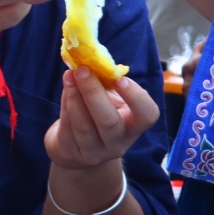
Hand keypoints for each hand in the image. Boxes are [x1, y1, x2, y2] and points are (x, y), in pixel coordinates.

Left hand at [45, 69, 160, 173]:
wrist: (77, 147)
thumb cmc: (99, 114)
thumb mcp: (110, 101)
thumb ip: (106, 84)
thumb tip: (91, 61)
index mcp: (134, 126)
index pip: (147, 116)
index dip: (136, 97)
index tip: (120, 79)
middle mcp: (118, 143)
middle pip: (108, 122)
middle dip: (94, 93)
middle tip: (83, 70)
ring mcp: (95, 152)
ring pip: (84, 126)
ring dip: (75, 96)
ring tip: (69, 75)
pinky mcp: (73, 153)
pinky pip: (68, 128)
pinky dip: (66, 104)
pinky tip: (66, 88)